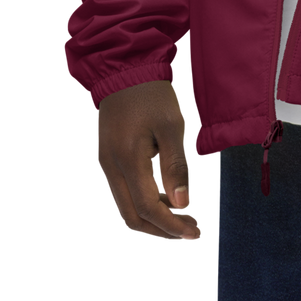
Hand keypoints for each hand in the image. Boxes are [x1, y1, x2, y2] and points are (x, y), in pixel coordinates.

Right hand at [94, 80, 204, 243]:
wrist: (124, 68)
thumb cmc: (152, 94)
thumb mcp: (172, 124)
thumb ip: (176, 165)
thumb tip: (183, 204)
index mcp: (127, 160)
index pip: (149, 209)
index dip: (172, 226)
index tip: (196, 232)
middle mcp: (111, 168)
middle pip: (133, 218)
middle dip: (162, 232)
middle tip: (191, 232)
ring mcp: (105, 165)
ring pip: (125, 209)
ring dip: (153, 221)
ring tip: (182, 220)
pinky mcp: (106, 159)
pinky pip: (122, 194)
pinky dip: (144, 205)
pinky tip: (165, 199)